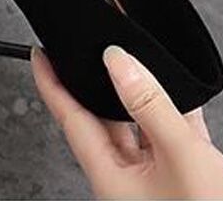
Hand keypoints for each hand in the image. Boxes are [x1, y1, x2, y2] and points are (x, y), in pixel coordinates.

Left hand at [32, 45, 222, 199]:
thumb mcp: (179, 154)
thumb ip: (149, 104)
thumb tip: (117, 61)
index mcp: (111, 179)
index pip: (71, 120)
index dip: (53, 85)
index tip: (41, 55)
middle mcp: (126, 179)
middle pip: (102, 118)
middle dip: (96, 79)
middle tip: (92, 44)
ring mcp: (153, 178)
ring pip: (137, 123)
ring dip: (138, 90)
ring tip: (136, 55)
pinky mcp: (180, 176)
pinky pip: (169, 132)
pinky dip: (173, 107)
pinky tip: (181, 89)